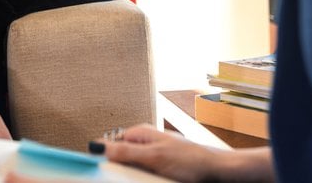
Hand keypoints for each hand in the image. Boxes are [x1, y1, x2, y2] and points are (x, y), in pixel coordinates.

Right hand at [93, 124, 274, 182]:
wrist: (217, 171)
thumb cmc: (191, 160)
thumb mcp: (154, 157)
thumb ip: (125, 152)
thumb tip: (96, 146)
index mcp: (139, 133)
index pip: (108, 144)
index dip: (100, 157)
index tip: (93, 171)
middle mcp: (144, 142)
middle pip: (118, 159)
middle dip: (116, 170)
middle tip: (115, 179)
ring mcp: (152, 156)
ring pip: (130, 169)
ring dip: (130, 177)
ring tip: (138, 179)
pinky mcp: (159, 169)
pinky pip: (142, 175)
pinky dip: (141, 180)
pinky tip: (144, 182)